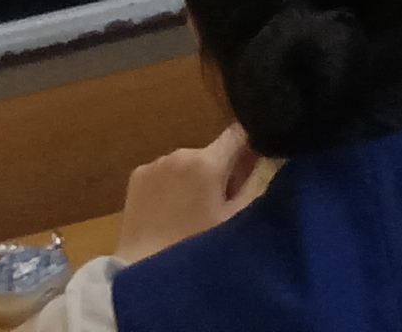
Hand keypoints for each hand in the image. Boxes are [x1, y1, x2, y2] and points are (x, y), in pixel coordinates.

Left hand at [116, 127, 263, 263]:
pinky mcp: (137, 175)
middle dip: (221, 170)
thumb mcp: (235, 219)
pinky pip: (165, 171)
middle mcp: (181, 153)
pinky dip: (171, 184)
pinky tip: (168, 211)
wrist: (141, 269)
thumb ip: (254, 183)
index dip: (251, 145)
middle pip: (213, 152)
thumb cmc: (195, 246)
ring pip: (189, 162)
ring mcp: (155, 163)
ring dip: (195, 177)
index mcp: (208, 162)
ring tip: (192, 212)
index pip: (240, 131)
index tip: (252, 169)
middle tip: (220, 204)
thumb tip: (264, 159)